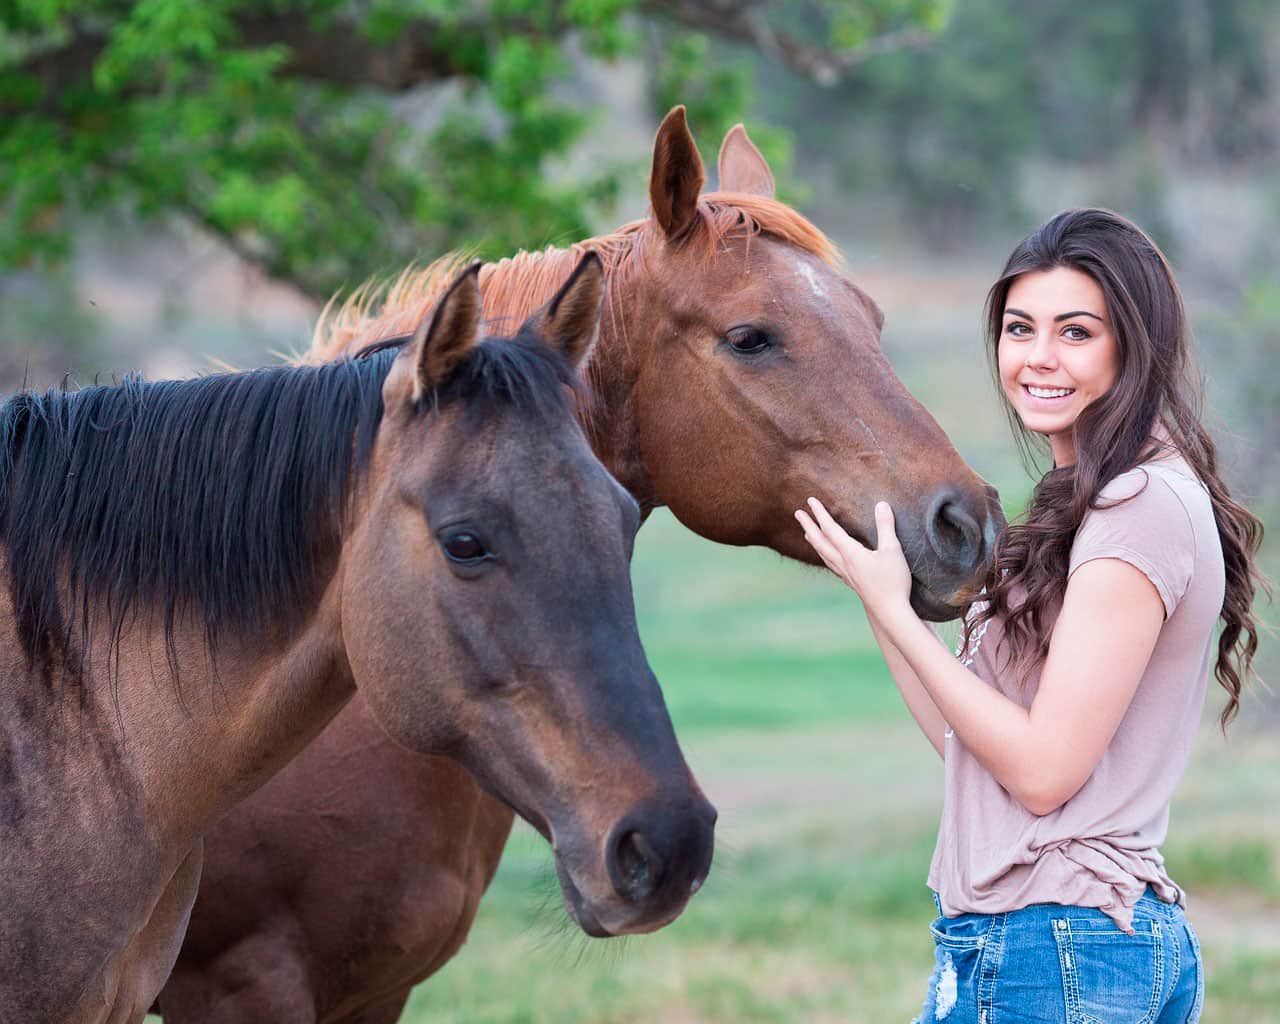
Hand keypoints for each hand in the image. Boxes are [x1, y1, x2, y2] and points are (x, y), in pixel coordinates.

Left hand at [794, 497, 913, 621]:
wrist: (890, 612)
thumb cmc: (892, 582)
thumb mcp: (892, 550)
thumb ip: (886, 526)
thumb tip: (881, 504)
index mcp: (850, 553)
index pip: (830, 529)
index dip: (820, 513)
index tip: (810, 501)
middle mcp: (843, 563)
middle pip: (820, 542)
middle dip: (809, 526)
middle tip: (798, 514)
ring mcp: (846, 574)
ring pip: (824, 555)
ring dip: (814, 541)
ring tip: (807, 534)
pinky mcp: (852, 583)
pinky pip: (832, 565)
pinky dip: (825, 556)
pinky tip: (829, 558)